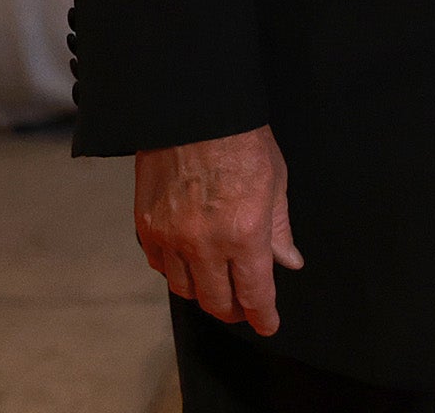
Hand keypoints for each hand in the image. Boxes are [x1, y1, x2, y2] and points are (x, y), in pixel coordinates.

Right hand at [134, 125, 303, 335]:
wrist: (192, 109)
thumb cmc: (241, 139)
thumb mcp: (276, 181)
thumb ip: (280, 228)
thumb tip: (288, 262)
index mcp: (244, 233)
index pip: (254, 294)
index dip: (263, 316)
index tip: (267, 325)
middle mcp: (205, 243)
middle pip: (216, 302)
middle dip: (234, 310)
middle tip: (243, 307)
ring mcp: (171, 237)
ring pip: (185, 289)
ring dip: (203, 292)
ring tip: (216, 284)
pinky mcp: (146, 226)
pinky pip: (159, 266)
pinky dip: (175, 270)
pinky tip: (188, 261)